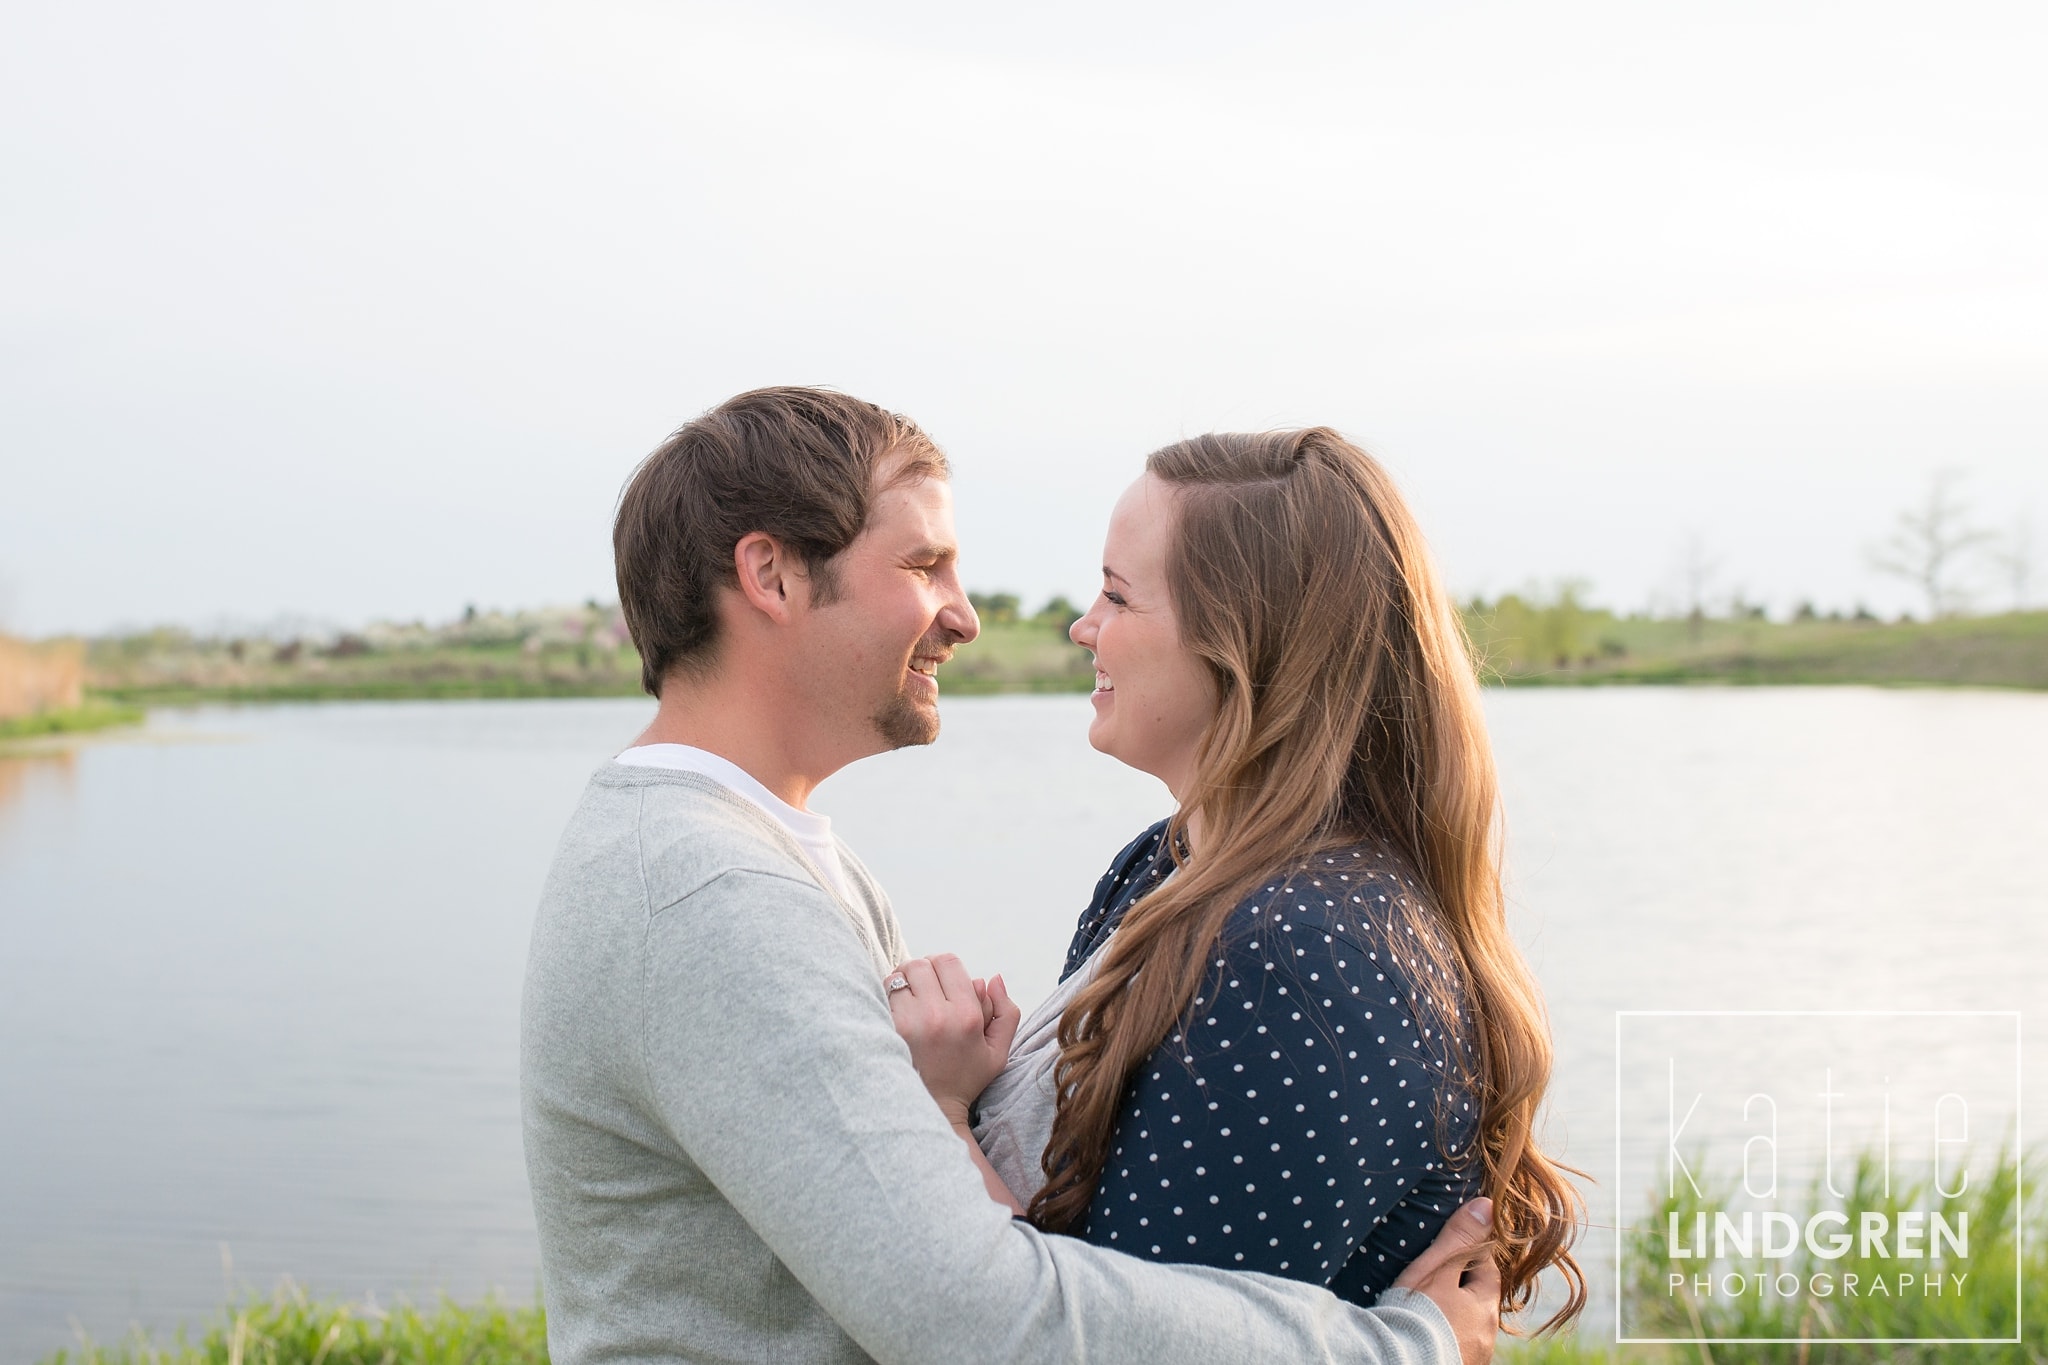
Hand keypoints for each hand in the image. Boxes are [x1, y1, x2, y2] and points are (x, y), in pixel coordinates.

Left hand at [887, 954, 1019, 1125]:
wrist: (931, 1110)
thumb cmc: (965, 1078)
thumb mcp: (998, 1052)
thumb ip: (1006, 1012)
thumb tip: (994, 978)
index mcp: (966, 1016)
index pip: (948, 962)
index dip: (944, 967)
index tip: (942, 983)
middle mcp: (937, 1016)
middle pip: (920, 964)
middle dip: (921, 971)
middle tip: (923, 989)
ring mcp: (907, 1024)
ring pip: (897, 976)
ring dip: (901, 982)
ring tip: (908, 1000)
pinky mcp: (886, 1032)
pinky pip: (881, 995)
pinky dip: (887, 998)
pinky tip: (896, 1013)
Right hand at [1392, 1197, 1499, 1364]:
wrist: (1399, 1361)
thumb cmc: (1418, 1313)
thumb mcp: (1437, 1268)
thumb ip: (1460, 1239)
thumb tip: (1488, 1205)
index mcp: (1486, 1307)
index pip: (1487, 1271)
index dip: (1469, 1257)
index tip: (1447, 1253)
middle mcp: (1486, 1336)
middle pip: (1479, 1300)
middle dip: (1462, 1288)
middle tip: (1433, 1280)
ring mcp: (1473, 1356)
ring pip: (1468, 1325)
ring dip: (1453, 1314)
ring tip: (1427, 1308)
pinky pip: (1456, 1344)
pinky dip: (1445, 1334)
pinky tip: (1425, 1331)